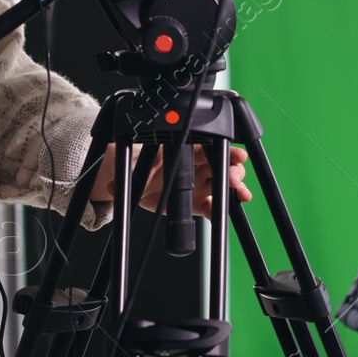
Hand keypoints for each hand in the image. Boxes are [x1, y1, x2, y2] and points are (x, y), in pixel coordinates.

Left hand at [91, 143, 252, 216]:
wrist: (129, 178)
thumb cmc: (135, 157)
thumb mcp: (133, 153)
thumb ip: (131, 159)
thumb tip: (117, 175)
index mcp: (187, 147)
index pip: (212, 146)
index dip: (226, 150)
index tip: (237, 155)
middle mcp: (196, 165)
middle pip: (222, 165)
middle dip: (234, 170)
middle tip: (234, 177)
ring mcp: (197, 184)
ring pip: (222, 184)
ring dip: (234, 188)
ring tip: (240, 194)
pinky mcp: (194, 202)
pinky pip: (211, 206)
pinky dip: (219, 209)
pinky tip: (223, 210)